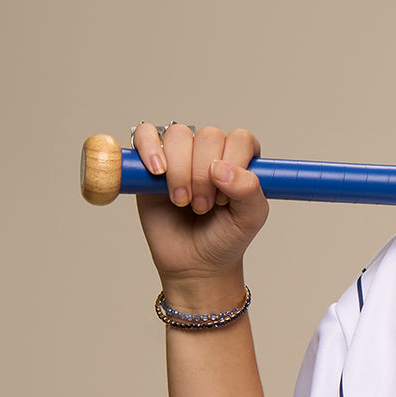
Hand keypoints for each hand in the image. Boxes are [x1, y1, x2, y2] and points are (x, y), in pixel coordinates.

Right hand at [132, 124, 268, 291]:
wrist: (194, 262)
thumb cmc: (225, 238)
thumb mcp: (250, 218)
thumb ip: (249, 190)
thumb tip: (220, 167)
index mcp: (241, 159)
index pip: (240, 139)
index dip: (232, 165)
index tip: (226, 198)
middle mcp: (211, 151)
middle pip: (208, 135)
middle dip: (204, 176)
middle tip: (203, 207)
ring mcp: (180, 153)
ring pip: (178, 135)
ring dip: (180, 170)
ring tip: (182, 200)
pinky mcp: (150, 160)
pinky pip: (145, 134)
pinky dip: (149, 149)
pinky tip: (157, 172)